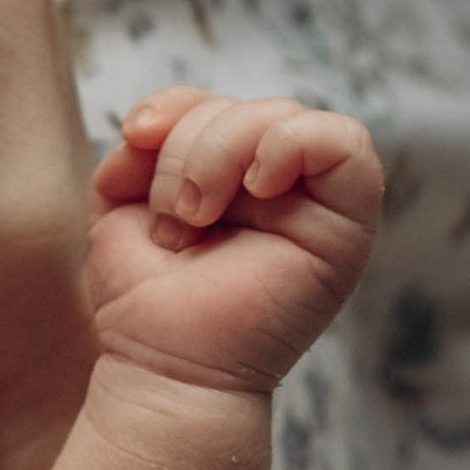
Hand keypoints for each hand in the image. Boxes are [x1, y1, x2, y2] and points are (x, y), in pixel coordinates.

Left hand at [89, 86, 381, 397]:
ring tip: (194, 221)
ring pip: (282, 115)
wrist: (165, 368)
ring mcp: (315, 201)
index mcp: (229, 176)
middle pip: (243, 106)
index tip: (135, 138)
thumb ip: (139, 151)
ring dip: (220, 154)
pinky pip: (346, 144)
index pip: (212, 102)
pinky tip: (256, 187)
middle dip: (189, 149)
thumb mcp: (121, 207)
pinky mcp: (347, 224)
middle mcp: (278, 184)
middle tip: (172, 220)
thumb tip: (149, 125)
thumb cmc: (145, 300)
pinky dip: (291, 145)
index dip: (172, 106)